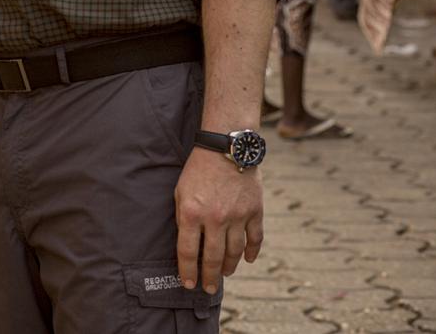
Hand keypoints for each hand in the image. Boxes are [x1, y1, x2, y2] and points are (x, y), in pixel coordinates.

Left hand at [174, 147, 263, 294]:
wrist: (226, 146)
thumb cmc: (197, 169)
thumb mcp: (180, 191)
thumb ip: (183, 217)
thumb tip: (188, 243)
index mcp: (191, 213)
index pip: (187, 252)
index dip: (187, 271)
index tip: (188, 284)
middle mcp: (214, 218)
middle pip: (211, 257)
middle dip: (209, 277)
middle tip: (208, 289)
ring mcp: (237, 216)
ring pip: (234, 252)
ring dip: (228, 266)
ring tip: (224, 274)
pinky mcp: (255, 211)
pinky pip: (255, 238)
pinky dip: (252, 252)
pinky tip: (247, 260)